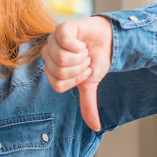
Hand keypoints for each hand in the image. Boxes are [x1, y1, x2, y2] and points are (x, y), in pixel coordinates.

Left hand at [43, 16, 112, 131]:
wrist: (108, 39)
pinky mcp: (62, 28)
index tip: (84, 72)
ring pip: (61, 58)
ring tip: (84, 51)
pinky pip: (64, 41)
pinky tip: (82, 42)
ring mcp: (53, 41)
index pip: (58, 84)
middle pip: (59, 72)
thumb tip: (95, 127)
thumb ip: (87, 103)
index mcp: (51, 69)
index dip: (76, 80)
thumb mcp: (91, 83)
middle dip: (80, 68)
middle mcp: (48, 55)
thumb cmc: (96, 59)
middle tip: (85, 60)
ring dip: (80, 57)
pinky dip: (78, 45)